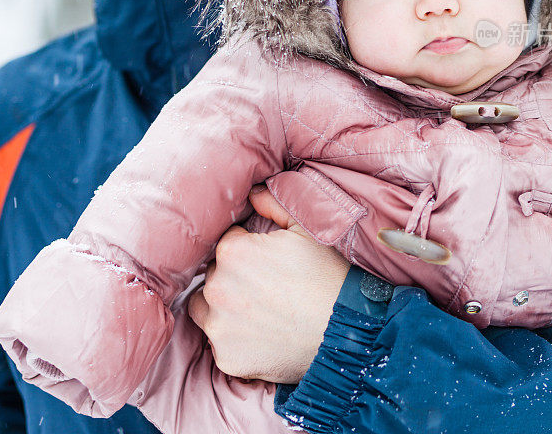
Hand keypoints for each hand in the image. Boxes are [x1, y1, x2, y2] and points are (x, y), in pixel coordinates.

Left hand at [188, 186, 349, 382]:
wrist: (344, 330)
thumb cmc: (326, 275)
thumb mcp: (305, 229)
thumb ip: (273, 203)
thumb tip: (252, 193)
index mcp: (232, 251)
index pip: (226, 244)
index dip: (247, 249)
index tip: (266, 262)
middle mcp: (216, 288)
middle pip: (214, 275)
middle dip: (233, 277)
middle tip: (265, 286)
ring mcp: (219, 326)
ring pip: (206, 308)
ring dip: (222, 306)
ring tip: (256, 310)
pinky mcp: (226, 358)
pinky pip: (220, 343)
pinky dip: (235, 339)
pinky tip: (261, 334)